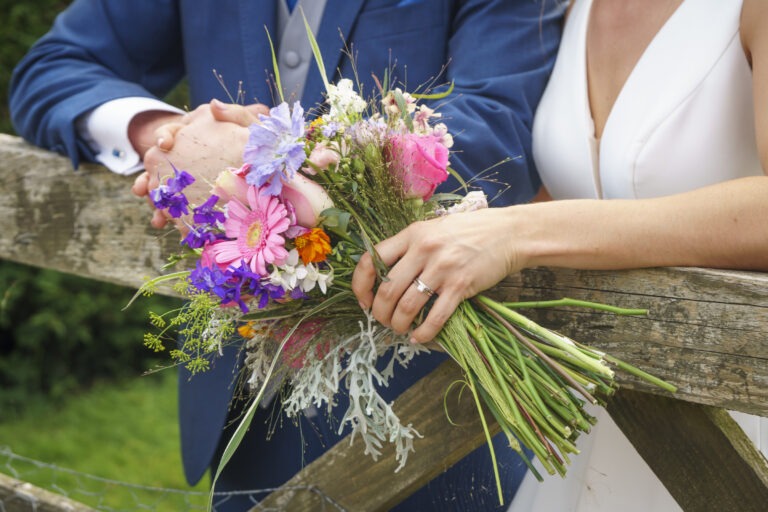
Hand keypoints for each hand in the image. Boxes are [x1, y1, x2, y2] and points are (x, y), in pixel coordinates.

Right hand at [131, 100, 268, 228]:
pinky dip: (171, 216)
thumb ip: (236, 114)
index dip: (163, 136)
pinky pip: (179, 206)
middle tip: (142, 190)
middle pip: (160, 165)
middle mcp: (187, 154)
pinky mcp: (196, 196)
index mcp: (195, 133)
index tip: (164, 145)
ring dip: (157, 202)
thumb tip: (213, 105)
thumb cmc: (260, 141)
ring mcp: (190, 176)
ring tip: (156, 218)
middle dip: (149, 178)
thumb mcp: (251, 126)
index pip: (171, 132)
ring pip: (166, 188)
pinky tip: (167, 227)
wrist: (271, 164)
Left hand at [352, 208, 520, 342]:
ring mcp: (442, 268)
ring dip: (398, 324)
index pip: (371, 259)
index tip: (364, 300)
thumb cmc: (470, 231)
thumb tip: (386, 274)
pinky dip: (423, 333)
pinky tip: (419, 338)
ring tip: (400, 329)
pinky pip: (435, 317)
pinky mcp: (460, 286)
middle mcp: (423, 249)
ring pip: (406, 306)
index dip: (361, 285)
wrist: (509, 233)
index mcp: (412, 234)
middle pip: (387, 290)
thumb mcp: (434, 229)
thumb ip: (411, 246)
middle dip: (380, 313)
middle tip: (383, 321)